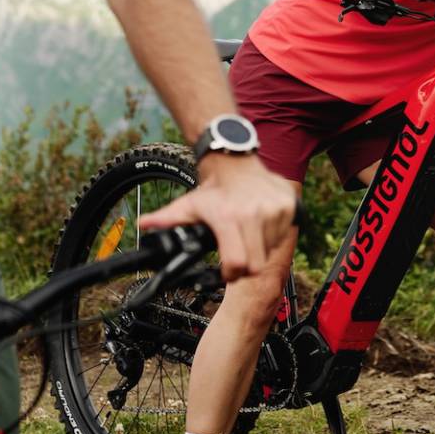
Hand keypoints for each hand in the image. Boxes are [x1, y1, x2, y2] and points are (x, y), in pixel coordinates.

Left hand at [138, 154, 296, 279]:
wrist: (236, 160)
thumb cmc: (214, 188)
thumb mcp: (188, 205)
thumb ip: (166, 219)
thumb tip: (144, 225)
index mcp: (228, 217)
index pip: (237, 265)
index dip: (230, 273)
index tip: (226, 268)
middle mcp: (254, 213)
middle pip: (256, 265)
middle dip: (245, 265)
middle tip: (236, 253)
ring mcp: (275, 209)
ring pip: (271, 251)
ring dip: (260, 248)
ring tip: (247, 232)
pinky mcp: (290, 204)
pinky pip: (284, 235)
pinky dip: (273, 236)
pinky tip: (260, 223)